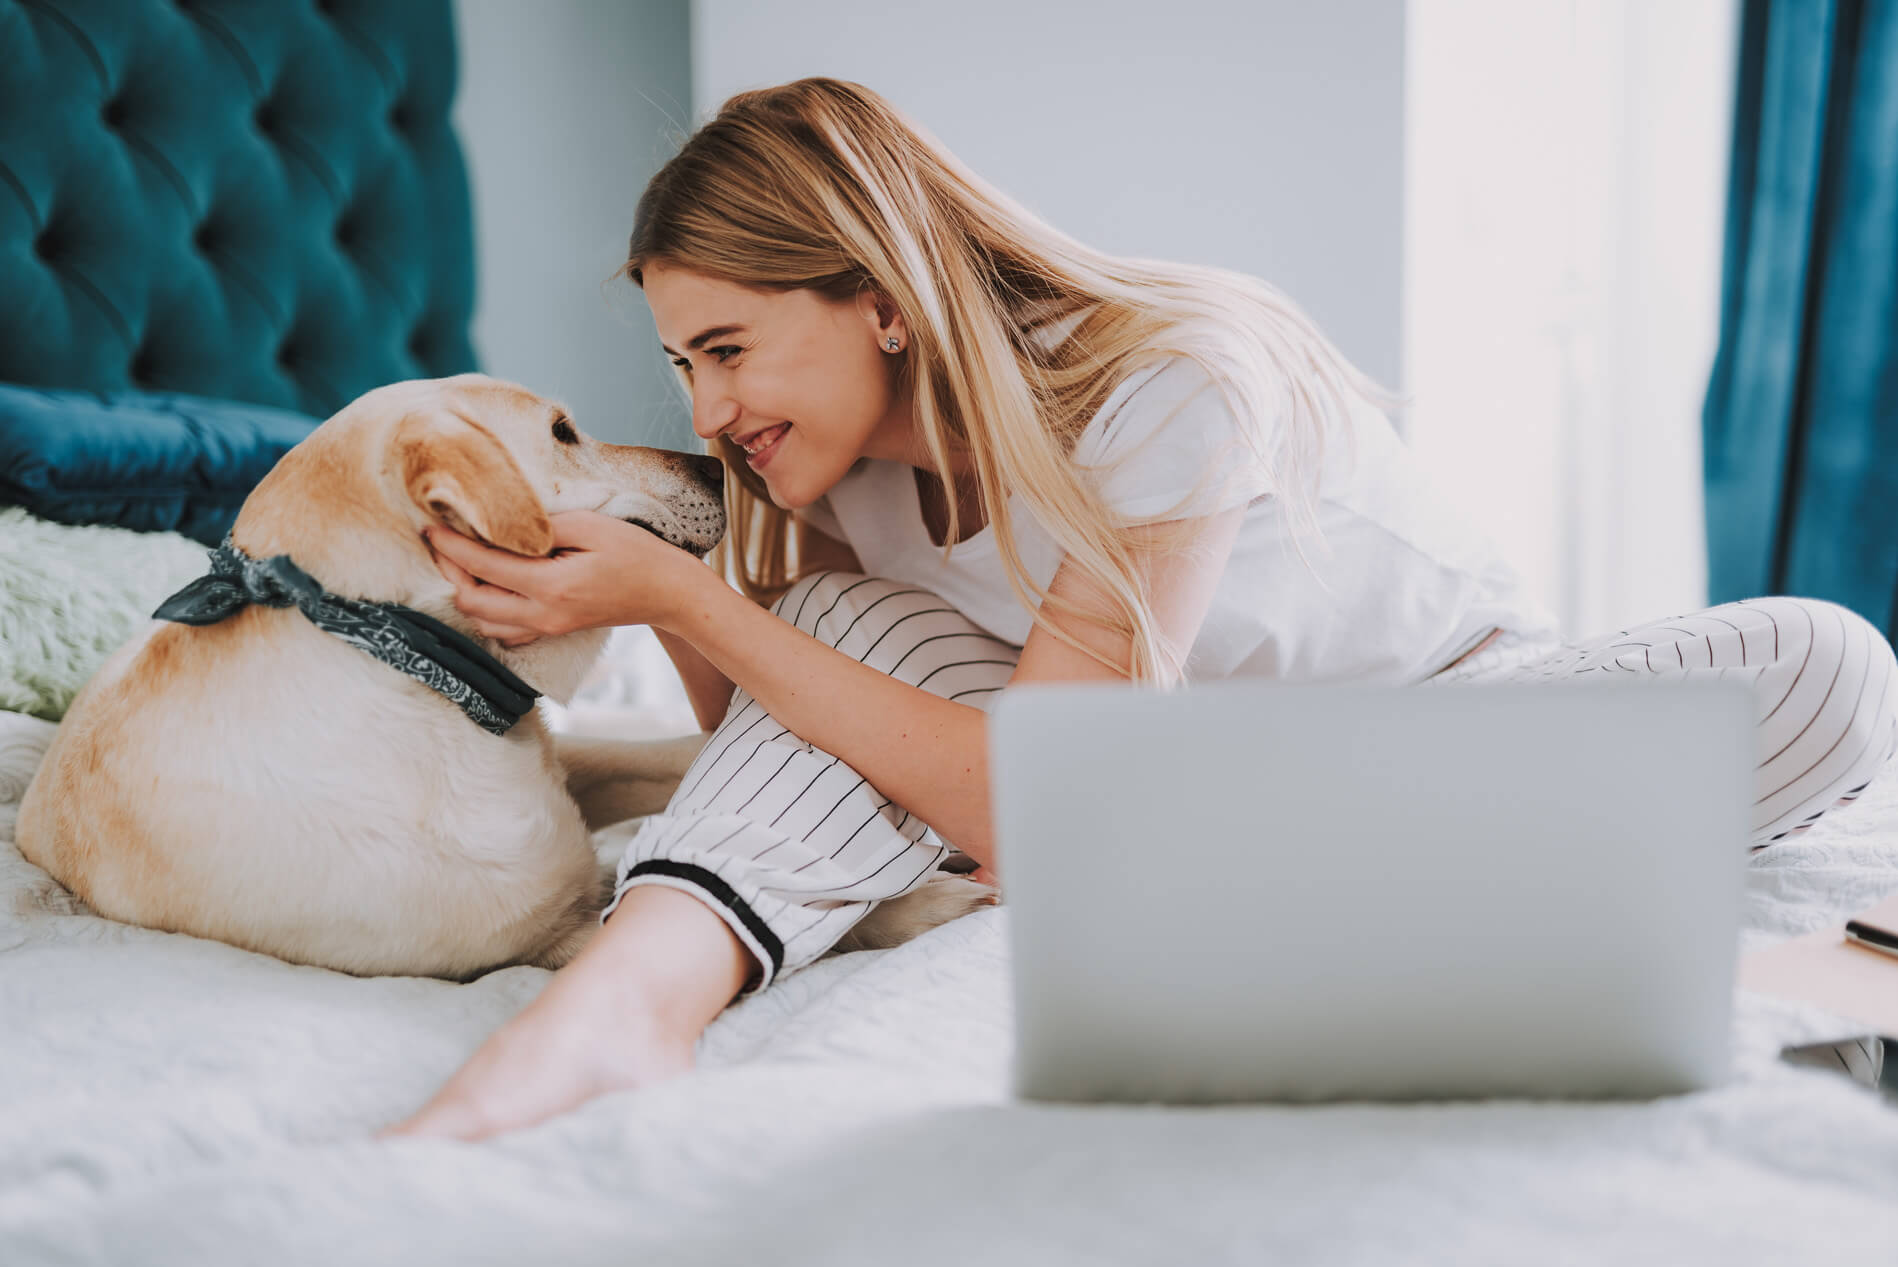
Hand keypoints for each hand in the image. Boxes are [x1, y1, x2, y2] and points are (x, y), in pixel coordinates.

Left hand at [424, 511, 703, 645]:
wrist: (666, 592)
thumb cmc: (634, 553)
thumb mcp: (590, 526)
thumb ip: (542, 527)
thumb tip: (500, 525)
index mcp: (552, 585)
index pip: (483, 566)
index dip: (451, 546)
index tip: (429, 526)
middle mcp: (543, 614)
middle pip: (472, 602)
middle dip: (449, 571)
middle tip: (441, 541)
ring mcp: (547, 628)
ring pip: (483, 622)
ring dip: (465, 592)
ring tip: (460, 561)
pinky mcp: (552, 630)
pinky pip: (504, 630)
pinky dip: (486, 610)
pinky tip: (487, 585)